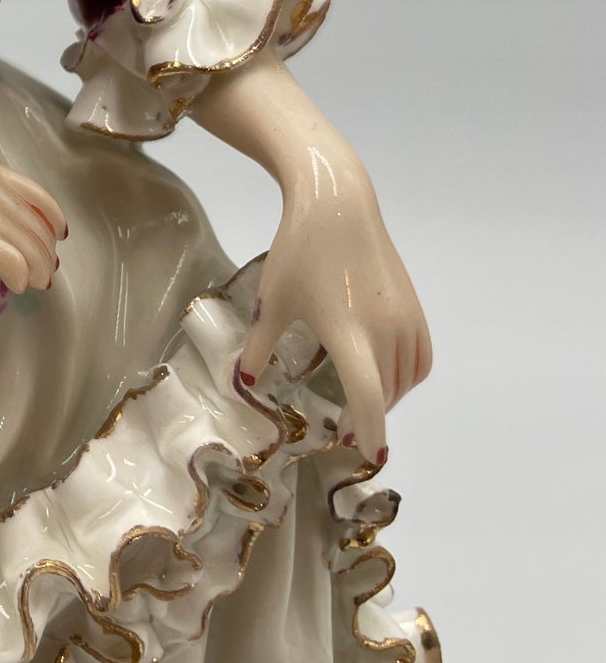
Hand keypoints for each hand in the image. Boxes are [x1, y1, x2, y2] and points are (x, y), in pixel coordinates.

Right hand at [0, 103, 66, 291]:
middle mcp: (2, 196)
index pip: (40, 200)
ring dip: (39, 270)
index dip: (54, 220)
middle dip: (47, 254)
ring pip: (33, 249)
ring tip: (36, 283)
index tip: (58, 234)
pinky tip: (15, 285)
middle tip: (45, 270)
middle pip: (40, 230)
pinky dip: (20, 277)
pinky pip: (13, 262)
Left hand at [239, 165, 431, 467]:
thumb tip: (243, 382)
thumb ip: (257, 347)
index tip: (367, 456)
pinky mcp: (415, 307)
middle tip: (344, 428)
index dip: (370, 432)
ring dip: (386, 397)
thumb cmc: (297, 250)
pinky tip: (384, 372)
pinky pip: (420, 358)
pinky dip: (407, 376)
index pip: (368, 397)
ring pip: (404, 379)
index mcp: (347, 332)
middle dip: (368, 417)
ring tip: (361, 398)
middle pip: (385, 394)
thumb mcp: (270, 301)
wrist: (338, 205)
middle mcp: (384, 330)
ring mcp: (405, 318)